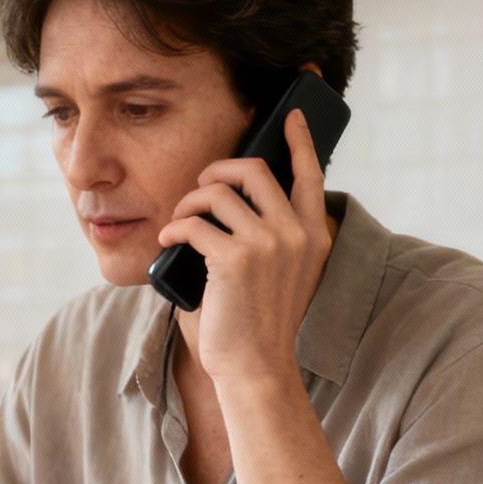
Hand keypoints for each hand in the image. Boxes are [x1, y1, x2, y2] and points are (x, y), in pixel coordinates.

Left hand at [154, 109, 331, 385]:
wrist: (256, 367)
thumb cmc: (259, 322)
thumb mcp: (280, 272)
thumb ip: (271, 235)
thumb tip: (232, 194)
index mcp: (314, 235)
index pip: (311, 174)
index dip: (299, 140)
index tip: (291, 116)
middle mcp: (297, 233)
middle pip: (253, 170)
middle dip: (217, 170)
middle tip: (200, 187)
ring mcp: (269, 243)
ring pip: (219, 192)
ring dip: (190, 203)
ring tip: (180, 222)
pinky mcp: (235, 258)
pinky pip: (194, 223)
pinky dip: (174, 228)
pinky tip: (168, 241)